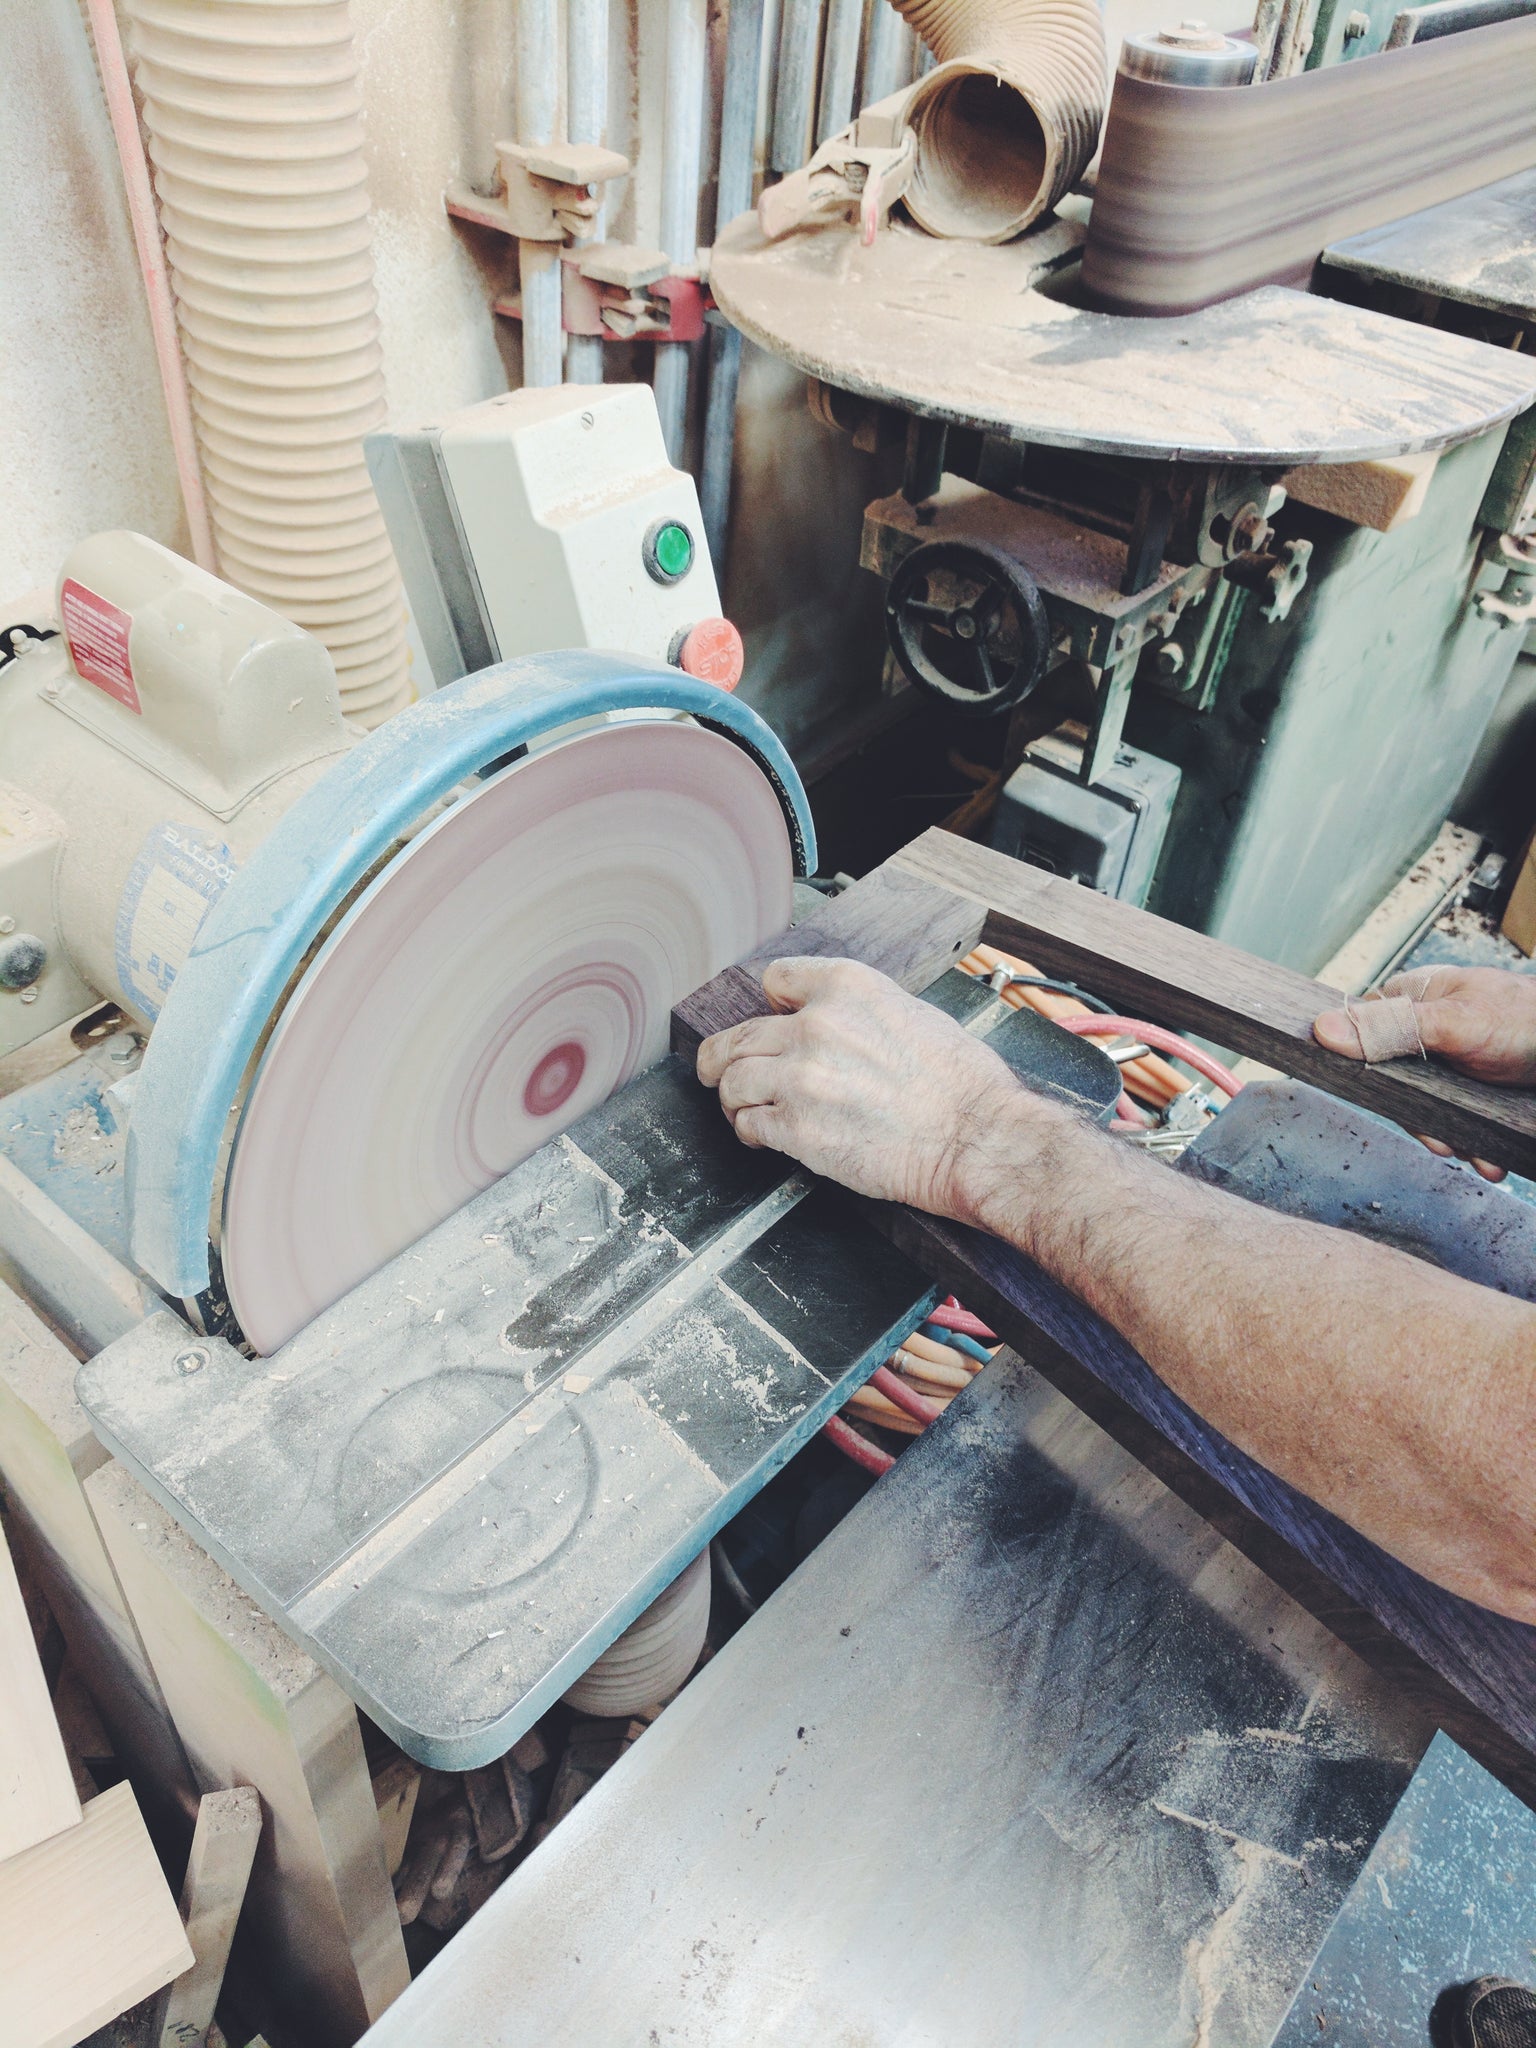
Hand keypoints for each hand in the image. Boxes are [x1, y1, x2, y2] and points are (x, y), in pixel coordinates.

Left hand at [695, 956, 1039, 1218]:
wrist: (977, 1137)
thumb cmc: (962, 1084)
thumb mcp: (910, 1013)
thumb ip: (858, 1012)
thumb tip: (829, 1023)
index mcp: (847, 987)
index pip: (774, 979)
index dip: (771, 1005)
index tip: (771, 1021)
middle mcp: (815, 1025)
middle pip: (738, 1036)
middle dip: (722, 1057)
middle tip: (715, 1070)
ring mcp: (800, 1077)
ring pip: (731, 1081)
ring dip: (735, 1099)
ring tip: (746, 1112)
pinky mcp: (796, 1128)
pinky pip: (748, 1124)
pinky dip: (752, 1132)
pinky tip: (766, 1137)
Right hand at [1313, 964, 1535, 1180]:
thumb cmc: (1527, 1020)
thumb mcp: (1456, 1024)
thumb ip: (1391, 1029)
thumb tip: (1321, 1030)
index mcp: (1410, 1000)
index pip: (1363, 1042)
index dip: (1374, 1082)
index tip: (1399, 1110)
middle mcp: (1424, 1028)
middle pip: (1395, 1085)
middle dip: (1424, 1122)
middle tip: (1447, 1144)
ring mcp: (1448, 1057)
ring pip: (1426, 1106)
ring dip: (1452, 1138)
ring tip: (1478, 1157)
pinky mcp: (1470, 1082)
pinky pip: (1455, 1115)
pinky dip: (1470, 1140)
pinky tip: (1486, 1157)